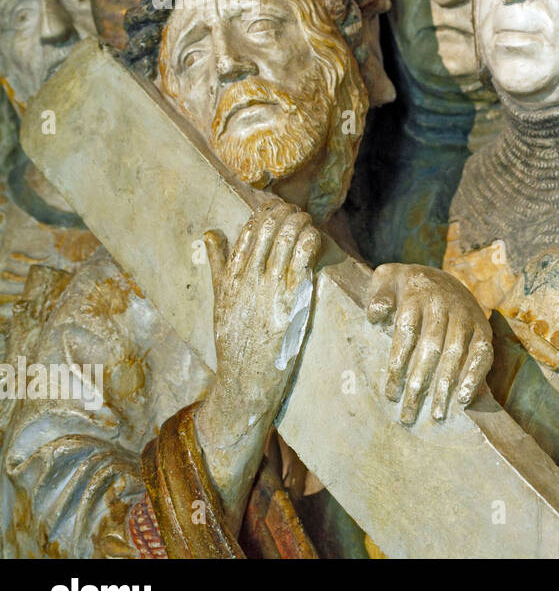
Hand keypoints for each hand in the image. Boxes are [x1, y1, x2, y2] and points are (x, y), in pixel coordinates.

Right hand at [195, 198, 322, 520]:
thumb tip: (211, 232)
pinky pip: (302, 257)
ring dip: (298, 221)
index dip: (265, 213)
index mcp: (230, 277)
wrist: (245, 381)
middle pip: (267, 228)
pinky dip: (309, 239)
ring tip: (307, 220)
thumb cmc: (236, 342)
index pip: (247, 231)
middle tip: (296, 212)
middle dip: (283, 213)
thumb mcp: (220, 301)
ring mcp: (270, 288)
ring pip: (284, 237)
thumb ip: (218, 265)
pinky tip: (315, 235)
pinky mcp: (292, 299)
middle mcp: (248, 278)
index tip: (277, 209)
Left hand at [366, 264, 492, 423]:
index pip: (407, 333)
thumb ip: (379, 296)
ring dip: (446, 386)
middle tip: (409, 414)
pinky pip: (483, 353)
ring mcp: (466, 316)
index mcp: (417, 292)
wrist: (439, 277)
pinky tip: (464, 399)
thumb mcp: (387, 279)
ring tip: (437, 414)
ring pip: (457, 354)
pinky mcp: (483, 327)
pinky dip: (475, 376)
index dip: (399, 364)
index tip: (390, 394)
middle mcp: (444, 304)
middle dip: (419, 384)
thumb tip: (376, 316)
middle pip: (431, 348)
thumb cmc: (405, 287)